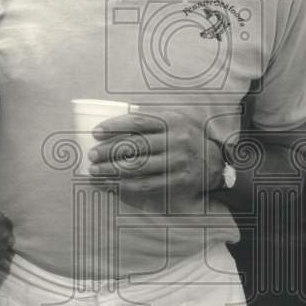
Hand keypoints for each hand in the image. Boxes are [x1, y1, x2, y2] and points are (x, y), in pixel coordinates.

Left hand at [87, 109, 221, 204]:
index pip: (138, 122)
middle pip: (135, 146)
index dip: (114, 126)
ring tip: (95, 172)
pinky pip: (146, 185)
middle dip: (109, 151)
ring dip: (112, 171)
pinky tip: (111, 185)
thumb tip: (113, 122)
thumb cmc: (185, 137)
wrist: (214, 162)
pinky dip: (125, 186)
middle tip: (91, 156)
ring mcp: (177, 162)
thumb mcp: (173, 120)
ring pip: (137, 168)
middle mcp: (175, 140)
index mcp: (172, 121)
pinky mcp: (176, 181)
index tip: (96, 132)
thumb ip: (149, 120)